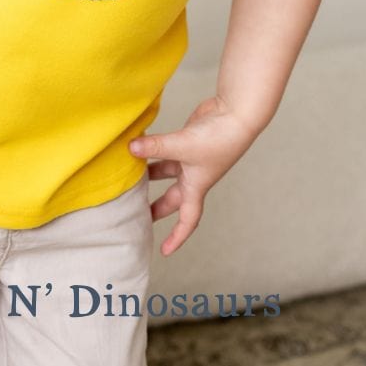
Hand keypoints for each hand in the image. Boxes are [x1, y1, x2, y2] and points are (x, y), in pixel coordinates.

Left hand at [129, 95, 258, 256]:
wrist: (236, 114)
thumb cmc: (218, 138)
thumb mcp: (182, 146)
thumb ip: (155, 147)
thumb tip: (130, 148)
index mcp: (197, 187)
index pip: (187, 220)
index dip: (176, 237)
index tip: (164, 251)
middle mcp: (194, 176)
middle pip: (173, 198)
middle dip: (156, 208)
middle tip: (136, 214)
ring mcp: (191, 158)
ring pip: (166, 172)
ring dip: (149, 175)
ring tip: (129, 177)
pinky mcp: (188, 140)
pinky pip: (166, 150)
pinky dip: (153, 149)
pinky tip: (137, 145)